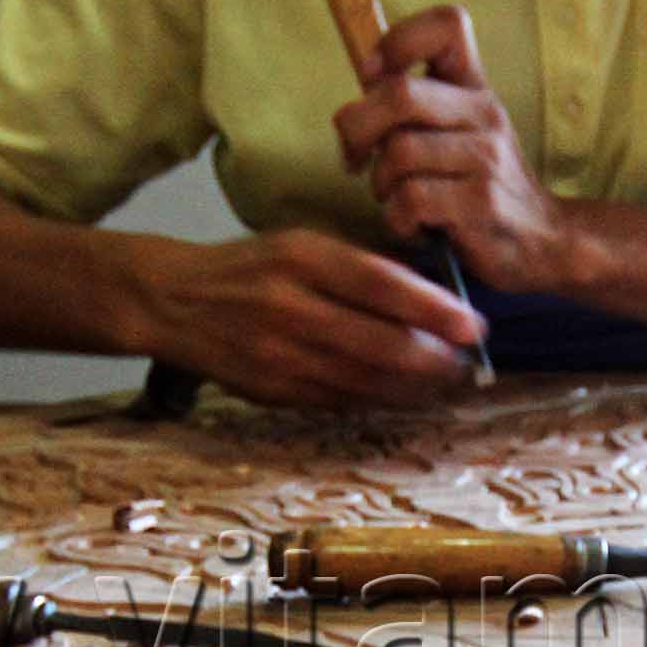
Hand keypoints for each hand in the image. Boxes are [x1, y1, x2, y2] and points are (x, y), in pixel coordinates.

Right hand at [138, 225, 485, 409]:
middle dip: (435, 359)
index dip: (434, 309)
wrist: (173, 302)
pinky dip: (378, 399)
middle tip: (466, 362)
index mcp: (300, 258)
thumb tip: (430, 296)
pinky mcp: (271, 391)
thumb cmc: (249, 268)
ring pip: (365, 381)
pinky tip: (402, 395)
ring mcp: (278, 355)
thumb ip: (357, 268)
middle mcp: (289, 307)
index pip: (381, 284)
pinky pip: (339, 401)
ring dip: (414, 387)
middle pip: (380, 343)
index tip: (473, 324)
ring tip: (445, 381)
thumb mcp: (300, 245)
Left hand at [334, 7, 573, 292]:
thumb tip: (355, 101)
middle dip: (357, 128)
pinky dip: (398, 218)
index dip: (397, 41)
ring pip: (398, 153)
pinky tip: (416, 224)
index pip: (447, 24)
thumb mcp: (457, 130)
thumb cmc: (479, 183)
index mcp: (475, 86)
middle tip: (356, 158)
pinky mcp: (482, 203)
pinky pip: (410, 199)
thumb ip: (412, 107)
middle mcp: (485, 112)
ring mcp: (487, 157)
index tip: (373, 78)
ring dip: (381, 184)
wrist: (542, 239)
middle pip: (400, 94)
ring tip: (398, 198)